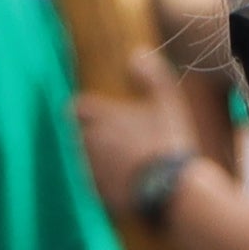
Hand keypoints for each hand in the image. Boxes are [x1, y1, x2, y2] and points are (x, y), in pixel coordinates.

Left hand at [77, 56, 197, 206]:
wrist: (171, 190)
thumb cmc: (169, 141)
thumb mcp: (167, 101)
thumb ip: (151, 75)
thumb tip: (138, 53)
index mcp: (99, 117)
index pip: (77, 108)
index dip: (89, 110)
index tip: (105, 114)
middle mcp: (88, 142)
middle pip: (82, 135)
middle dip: (98, 136)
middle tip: (125, 139)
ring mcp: (91, 170)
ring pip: (89, 161)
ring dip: (103, 160)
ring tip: (132, 163)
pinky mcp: (98, 195)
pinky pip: (99, 186)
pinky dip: (110, 184)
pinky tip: (134, 184)